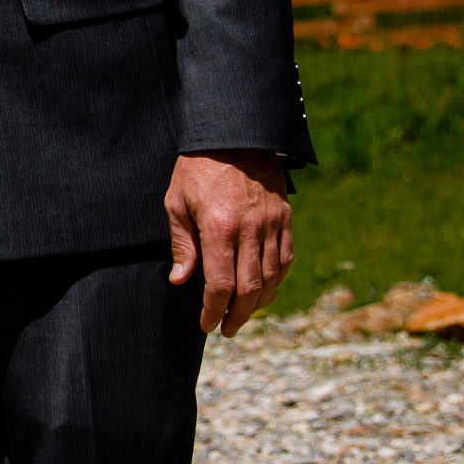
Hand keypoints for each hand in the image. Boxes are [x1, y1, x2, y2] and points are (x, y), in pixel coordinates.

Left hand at [165, 148, 293, 335]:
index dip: (213, 310)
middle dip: (237, 315)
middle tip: (227, 329)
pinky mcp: (285, 217)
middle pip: (250, 288)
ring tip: (242, 313)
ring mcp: (272, 223)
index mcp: (219, 227)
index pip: (221, 284)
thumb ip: (182, 244)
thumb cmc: (197, 168)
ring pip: (272, 276)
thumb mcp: (177, 202)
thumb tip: (180, 280)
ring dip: (258, 302)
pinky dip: (277, 279)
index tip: (207, 324)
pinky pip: (286, 258)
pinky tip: (264, 289)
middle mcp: (250, 229)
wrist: (234, 134)